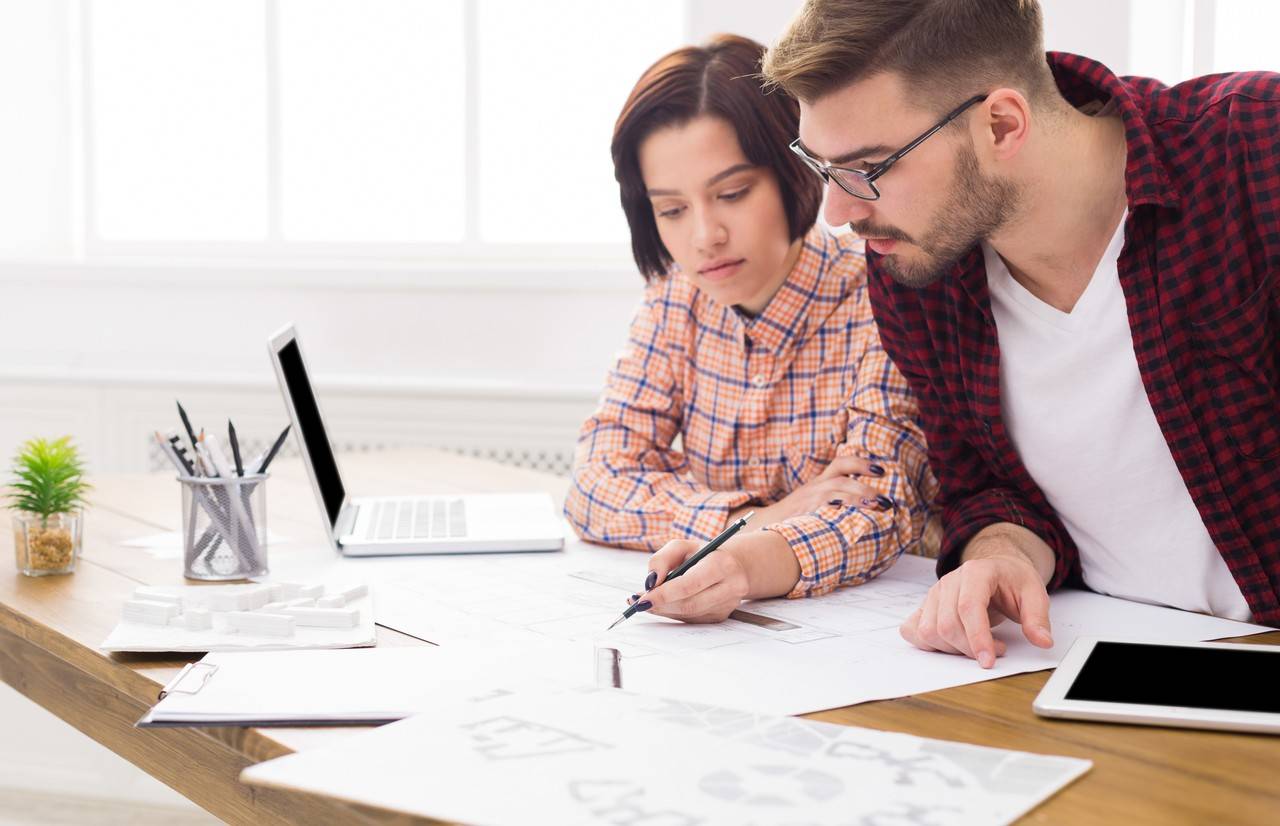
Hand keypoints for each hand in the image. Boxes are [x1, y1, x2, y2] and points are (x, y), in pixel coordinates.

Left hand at [626, 531, 799, 622]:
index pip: (689, 584)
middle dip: (660, 605)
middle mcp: (730, 586)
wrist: (735, 565)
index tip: (641, 598)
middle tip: (638, 602)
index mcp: (721, 564)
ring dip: (663, 610)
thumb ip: (661, 559)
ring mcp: (727, 605)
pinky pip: (691, 619)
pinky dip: (673, 613)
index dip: (663, 594)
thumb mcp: (682, 546)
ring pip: (688, 615)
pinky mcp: (721, 616)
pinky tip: (663, 604)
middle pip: (688, 604)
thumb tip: (649, 582)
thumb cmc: (704, 554)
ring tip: (647, 601)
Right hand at [732, 455, 889, 526]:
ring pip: (836, 491)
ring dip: (858, 497)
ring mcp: (809, 500)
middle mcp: (815, 488)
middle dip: (866, 487)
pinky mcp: (804, 514)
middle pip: (842, 478)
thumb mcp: (814, 502)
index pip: (841, 463)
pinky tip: (855, 520)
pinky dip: (841, 512)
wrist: (766, 525)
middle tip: (885, 500)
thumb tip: (867, 505)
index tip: (881, 470)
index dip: (862, 463)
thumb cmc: (796, 517)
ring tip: (877, 506)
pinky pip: (825, 510)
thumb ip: (835, 500)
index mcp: (819, 482)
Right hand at [899, 524, 1054, 667]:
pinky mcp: (925, 607)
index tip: (988, 661)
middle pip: (947, 624)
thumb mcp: (1034, 592)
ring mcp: (933, 594)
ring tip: (977, 646)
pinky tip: (950, 645)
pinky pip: (912, 630)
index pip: (968, 607)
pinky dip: (927, 644)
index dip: (977, 638)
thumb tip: (1042, 641)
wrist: (996, 567)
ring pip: (929, 632)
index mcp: (975, 572)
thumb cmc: (1012, 580)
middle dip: (970, 648)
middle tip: (996, 650)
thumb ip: (1038, 617)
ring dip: (953, 649)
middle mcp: (949, 582)